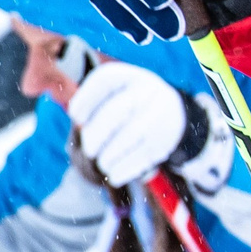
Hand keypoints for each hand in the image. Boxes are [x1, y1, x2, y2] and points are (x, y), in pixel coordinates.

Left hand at [67, 62, 214, 187]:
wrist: (175, 113)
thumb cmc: (132, 105)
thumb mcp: (117, 94)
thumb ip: (94, 104)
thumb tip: (81, 126)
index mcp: (131, 76)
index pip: (104, 80)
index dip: (84, 99)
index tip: (75, 116)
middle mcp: (148, 91)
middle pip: (115, 111)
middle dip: (95, 134)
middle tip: (88, 150)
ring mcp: (160, 115)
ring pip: (128, 135)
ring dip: (108, 156)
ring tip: (102, 164)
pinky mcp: (166, 140)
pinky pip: (141, 156)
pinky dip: (123, 170)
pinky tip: (114, 175)